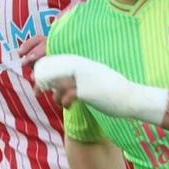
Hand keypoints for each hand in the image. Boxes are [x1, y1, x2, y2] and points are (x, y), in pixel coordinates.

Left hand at [33, 53, 168, 123]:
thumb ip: (84, 75)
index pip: (59, 61)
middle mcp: (82, 68)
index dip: (46, 69)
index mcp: (85, 62)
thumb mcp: (99, 76)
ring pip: (58, 85)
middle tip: (36, 91)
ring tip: (58, 102)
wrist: (132, 97)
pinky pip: (66, 96)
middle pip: (54, 71)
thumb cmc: (116, 90)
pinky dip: (64, 102)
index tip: (38, 77)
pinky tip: (69, 107)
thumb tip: (69, 81)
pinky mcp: (86, 91)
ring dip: (54, 95)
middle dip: (42, 82)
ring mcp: (83, 79)